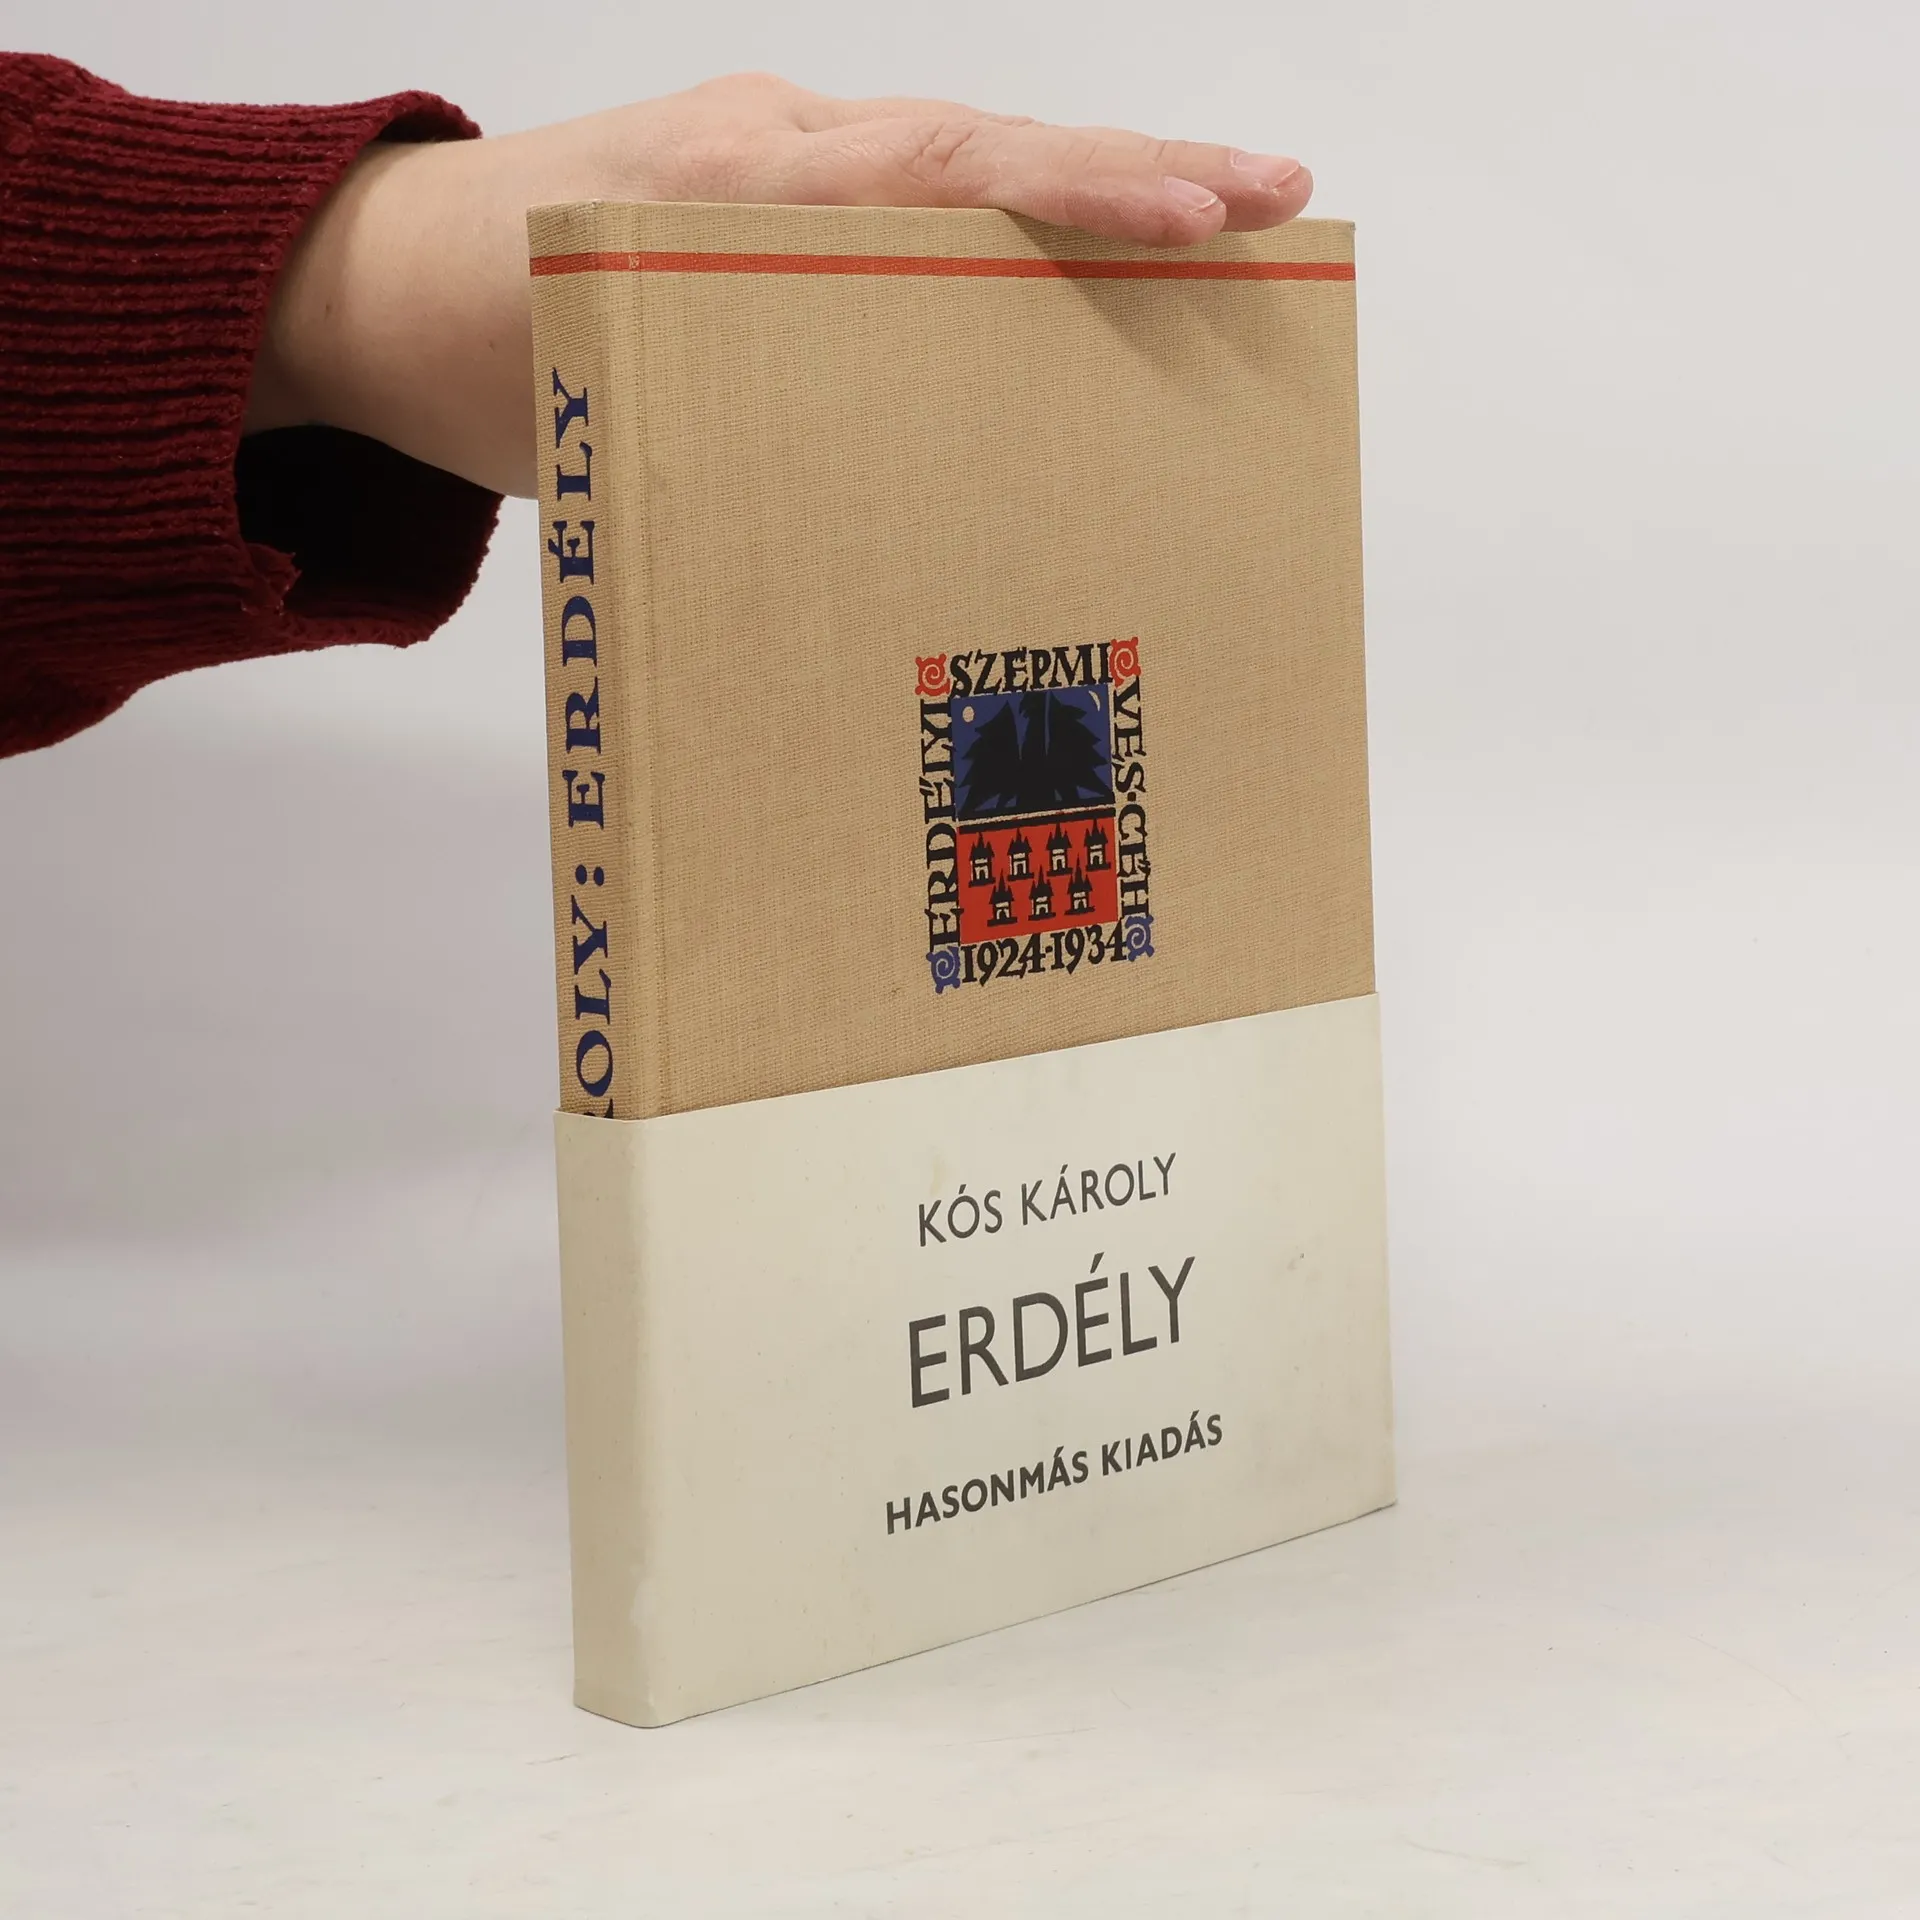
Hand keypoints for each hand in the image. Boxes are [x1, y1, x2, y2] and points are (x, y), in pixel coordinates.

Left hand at [246, 73, 1312, 497]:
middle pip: (987, 143)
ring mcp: (780, 157)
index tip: (1194, 213)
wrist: (377, 282)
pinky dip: (1012, 215)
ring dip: (1093, 186)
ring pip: (965, 160)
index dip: (1072, 192)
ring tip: (1223, 224)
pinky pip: (916, 192)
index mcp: (730, 187)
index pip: (937, 167)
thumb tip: (857, 540)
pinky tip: (1083, 259)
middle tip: (1278, 200)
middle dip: (1139, 168)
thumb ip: (714, 444)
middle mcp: (775, 148)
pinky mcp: (779, 190)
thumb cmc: (473, 351)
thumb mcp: (583, 409)